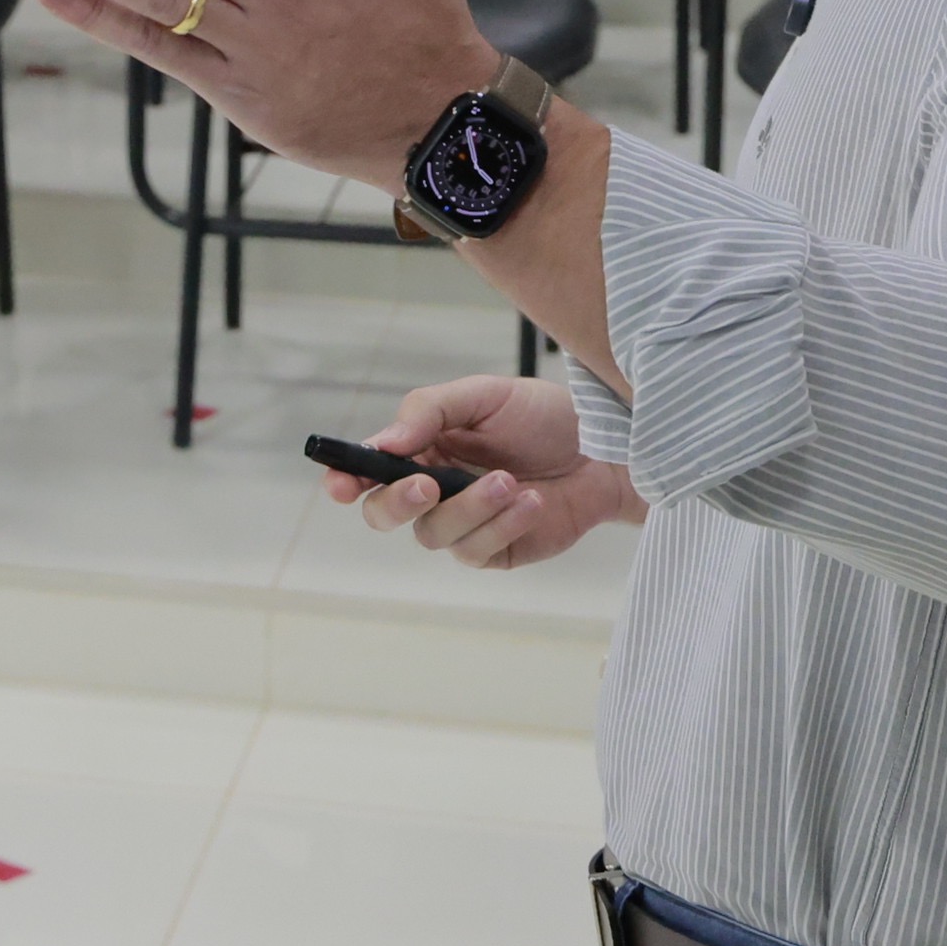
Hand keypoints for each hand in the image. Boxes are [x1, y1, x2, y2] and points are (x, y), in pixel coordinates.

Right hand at [329, 373, 641, 569]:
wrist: (606, 450)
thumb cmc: (543, 416)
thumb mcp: (481, 396)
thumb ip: (427, 412)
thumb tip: (383, 442)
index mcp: (420, 449)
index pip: (367, 470)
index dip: (345, 479)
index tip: (340, 484)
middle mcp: (432, 490)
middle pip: (384, 514)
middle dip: (399, 503)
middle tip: (427, 484)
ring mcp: (463, 524)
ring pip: (434, 534)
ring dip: (470, 508)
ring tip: (511, 480)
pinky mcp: (496, 550)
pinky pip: (478, 549)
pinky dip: (502, 525)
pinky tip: (530, 501)